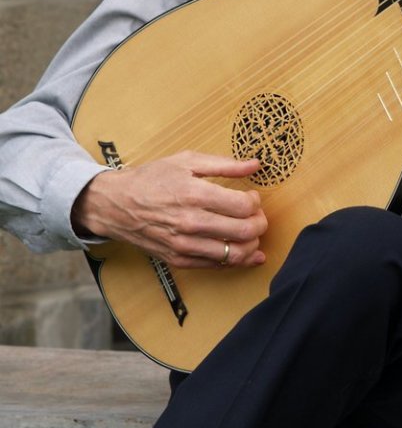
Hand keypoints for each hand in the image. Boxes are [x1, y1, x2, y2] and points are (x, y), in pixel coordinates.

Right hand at [72, 151, 267, 267]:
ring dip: (252, 245)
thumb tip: (255, 164)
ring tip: (251, 233)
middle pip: (244, 231)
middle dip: (260, 224)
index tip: (252, 198)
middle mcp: (191, 222)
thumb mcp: (187, 161)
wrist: (116, 204)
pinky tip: (244, 252)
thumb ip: (225, 164)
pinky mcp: (179, 260)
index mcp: (195, 194)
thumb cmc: (152, 179)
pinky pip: (216, 266)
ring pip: (234, 254)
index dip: (255, 202)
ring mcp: (184, 245)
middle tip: (258, 216)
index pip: (243, 206)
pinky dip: (235, 260)